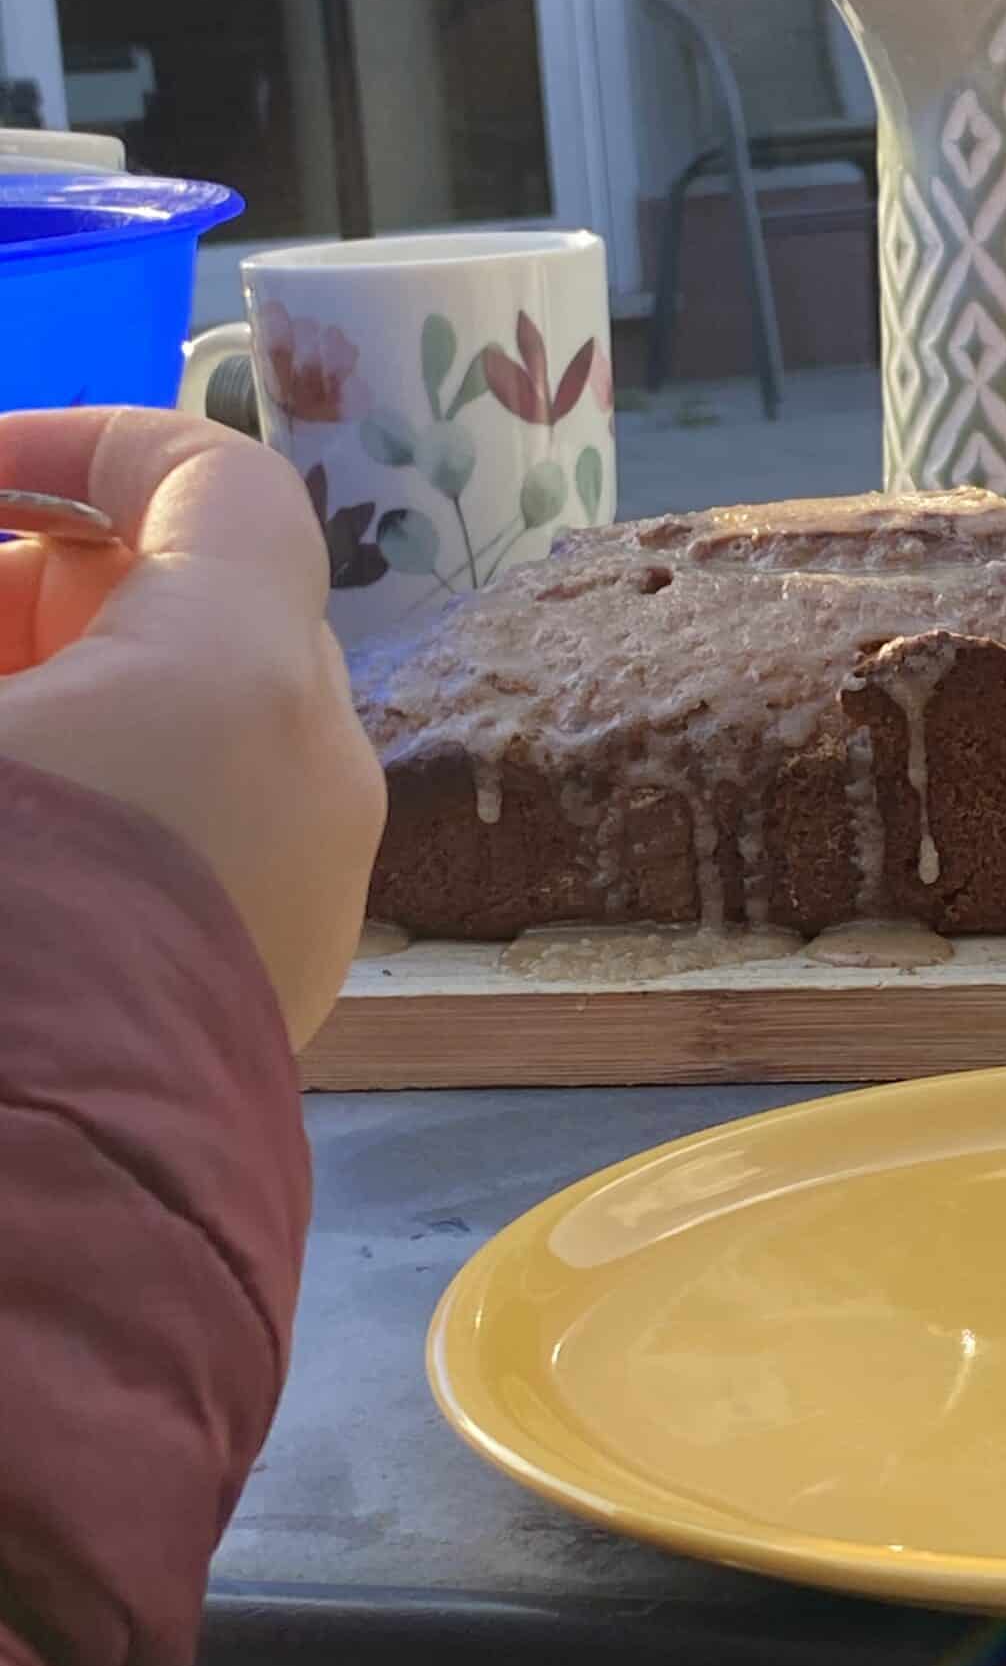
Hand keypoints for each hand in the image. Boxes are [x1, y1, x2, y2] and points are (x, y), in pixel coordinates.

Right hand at [0, 407, 385, 1046]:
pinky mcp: (275, 985)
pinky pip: (205, 837)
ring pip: (194, 730)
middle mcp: (315, 770)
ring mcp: (310, 888)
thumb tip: (0, 607)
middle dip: (41, 595)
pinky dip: (111, 805)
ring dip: (68, 707)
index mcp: (239, 675)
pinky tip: (23, 852)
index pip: (213, 475)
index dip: (80, 443)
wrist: (25, 1221)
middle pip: (197, 604)